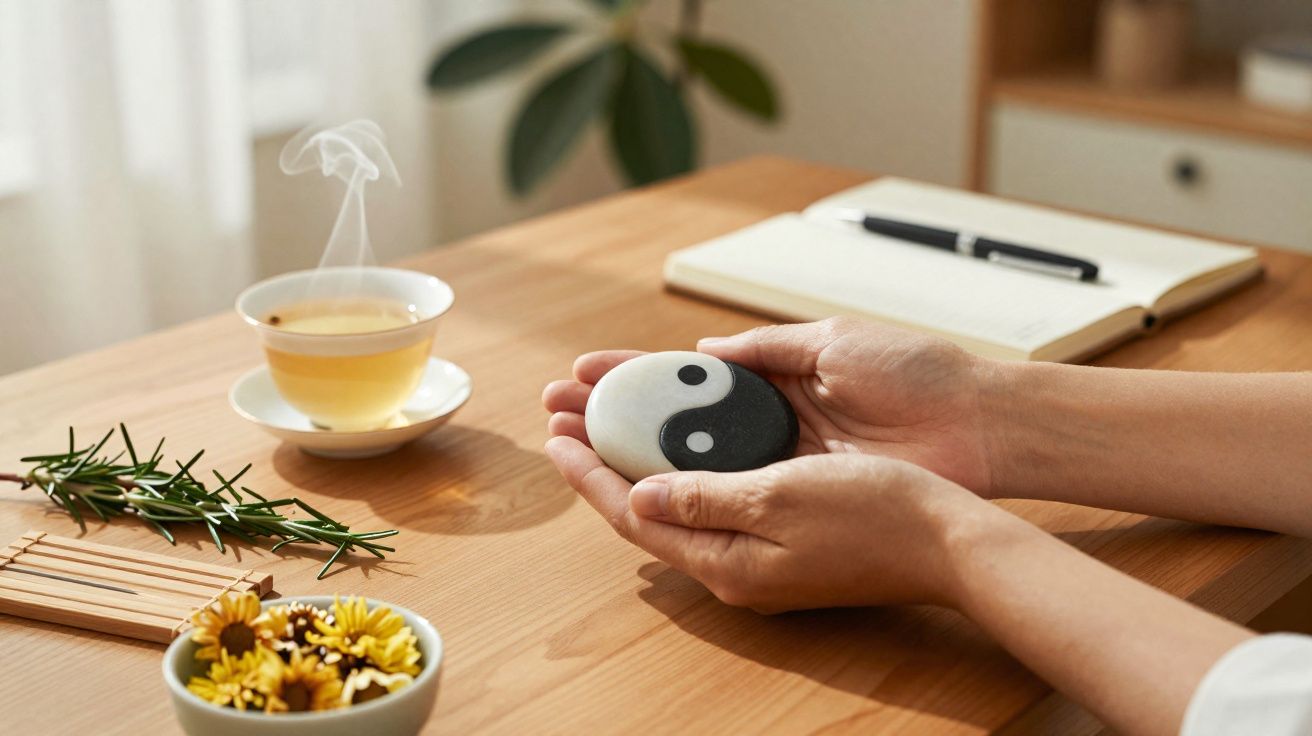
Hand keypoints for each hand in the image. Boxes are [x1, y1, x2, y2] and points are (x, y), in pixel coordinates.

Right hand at [542, 318, 1000, 496]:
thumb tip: (705, 352)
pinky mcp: (797, 497)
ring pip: (690, 460)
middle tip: (556, 408)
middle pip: (674, 422)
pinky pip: (728, 493)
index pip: (687, 377)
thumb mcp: (832, 342)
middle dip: (611, 413)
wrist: (978, 423)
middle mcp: (767, 425)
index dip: (633, 374)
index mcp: (774, 380)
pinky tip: (633, 479)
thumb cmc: (917, 375)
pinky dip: (680, 487)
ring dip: (629, 452)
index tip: (583, 370)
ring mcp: (779, 464)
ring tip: (573, 441)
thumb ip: (766, 350)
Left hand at [545, 437, 992, 612]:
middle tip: (566, 415)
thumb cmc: (876, 514)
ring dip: (639, 459)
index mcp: (726, 561)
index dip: (589, 473)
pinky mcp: (781, 541)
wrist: (948, 540)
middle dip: (602, 460)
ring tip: (605, 418)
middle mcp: (735, 567)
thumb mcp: (779, 496)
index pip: (634, 515)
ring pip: (679, 502)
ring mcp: (758, 557)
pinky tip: (678, 439)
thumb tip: (641, 496)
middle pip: (648, 510)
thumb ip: (704, 497)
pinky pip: (714, 499)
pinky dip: (685, 466)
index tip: (555, 436)